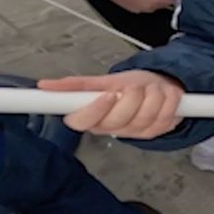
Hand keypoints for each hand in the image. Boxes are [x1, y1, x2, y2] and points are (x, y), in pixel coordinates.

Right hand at [39, 70, 184, 137]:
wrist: (156, 87)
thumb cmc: (127, 86)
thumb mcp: (102, 81)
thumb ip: (75, 86)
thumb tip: (44, 86)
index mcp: (93, 118)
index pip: (83, 122)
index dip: (96, 109)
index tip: (109, 95)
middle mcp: (111, 128)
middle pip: (120, 116)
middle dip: (133, 94)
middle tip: (134, 86)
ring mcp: (134, 132)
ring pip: (146, 113)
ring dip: (153, 93)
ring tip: (150, 88)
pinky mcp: (155, 132)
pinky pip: (166, 114)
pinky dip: (169, 99)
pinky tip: (163, 96)